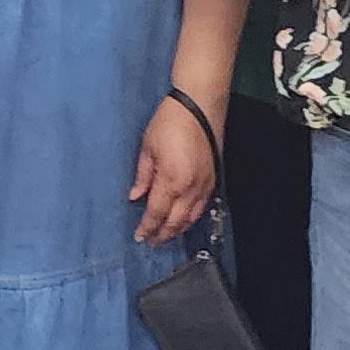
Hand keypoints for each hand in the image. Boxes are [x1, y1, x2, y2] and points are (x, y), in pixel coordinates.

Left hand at [130, 89, 217, 244]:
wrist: (199, 106)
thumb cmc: (169, 123)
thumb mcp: (148, 149)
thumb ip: (143, 177)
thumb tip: (135, 197)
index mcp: (171, 180)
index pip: (157, 213)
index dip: (147, 228)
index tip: (139, 237)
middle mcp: (190, 188)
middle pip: (176, 221)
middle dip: (163, 234)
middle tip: (152, 242)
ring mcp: (204, 185)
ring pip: (191, 217)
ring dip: (178, 229)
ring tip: (166, 234)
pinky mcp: (213, 179)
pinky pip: (202, 206)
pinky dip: (192, 217)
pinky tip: (184, 219)